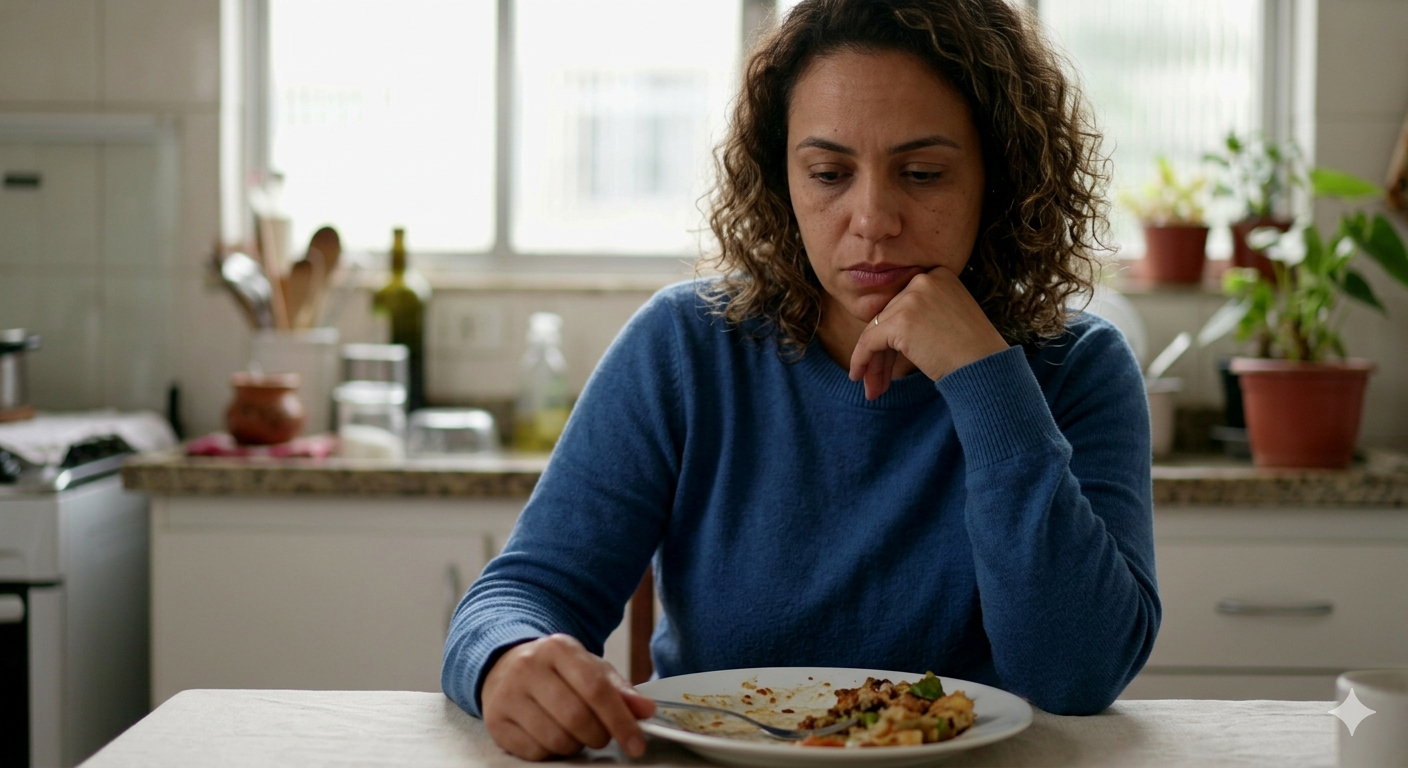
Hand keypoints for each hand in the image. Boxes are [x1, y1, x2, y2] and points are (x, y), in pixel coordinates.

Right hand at [481, 633, 655, 760]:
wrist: (505, 666)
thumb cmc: (557, 672)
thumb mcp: (590, 669)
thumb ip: (620, 690)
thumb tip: (647, 711)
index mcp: (559, 648)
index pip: (596, 689)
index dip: (621, 721)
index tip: (637, 744)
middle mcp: (528, 667)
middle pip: (576, 717)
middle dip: (599, 736)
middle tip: (602, 736)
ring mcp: (507, 694)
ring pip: (555, 739)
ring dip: (576, 745)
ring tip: (576, 733)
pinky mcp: (495, 721)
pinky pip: (534, 753)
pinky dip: (552, 753)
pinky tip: (552, 736)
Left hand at [848, 266, 1008, 399]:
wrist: (987, 367)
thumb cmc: (974, 352)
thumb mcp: (949, 320)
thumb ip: (920, 316)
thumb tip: (882, 332)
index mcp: (939, 275)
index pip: (903, 305)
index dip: (893, 335)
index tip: (891, 359)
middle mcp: (924, 280)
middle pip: (889, 318)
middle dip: (882, 352)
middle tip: (878, 381)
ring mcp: (911, 298)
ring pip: (877, 331)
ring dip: (874, 363)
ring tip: (873, 389)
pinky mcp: (900, 321)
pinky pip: (869, 341)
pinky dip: (861, 360)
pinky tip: (860, 377)